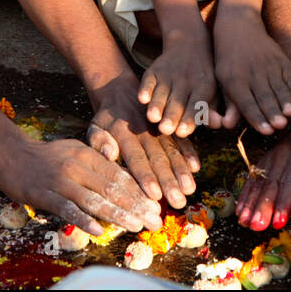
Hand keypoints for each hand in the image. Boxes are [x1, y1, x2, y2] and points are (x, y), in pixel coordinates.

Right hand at [0, 136, 163, 235]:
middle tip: (154, 220)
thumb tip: (125, 175)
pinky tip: (98, 230)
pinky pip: (67, 208)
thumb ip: (100, 159)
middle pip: (112, 188)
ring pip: (93, 199)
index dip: (139, 191)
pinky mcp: (44, 193)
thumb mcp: (77, 148)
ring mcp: (60, 180)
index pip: (119, 175)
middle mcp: (78, 166)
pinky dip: (83, 219)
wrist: (11, 152)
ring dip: (117, 214)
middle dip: (136, 205)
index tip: (155, 206)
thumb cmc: (48, 155)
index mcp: (88, 155)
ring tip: (136, 226)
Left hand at [88, 77, 199, 208]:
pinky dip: (189, 152)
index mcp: (124, 133)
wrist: (120, 90)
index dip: (145, 177)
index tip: (154, 195)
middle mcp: (145, 131)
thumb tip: (109, 155)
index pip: (136, 158)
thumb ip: (98, 140)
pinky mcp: (169, 125)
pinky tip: (196, 168)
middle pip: (158, 158)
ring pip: (172, 150)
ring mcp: (159, 127)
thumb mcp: (94, 126)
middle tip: (178, 201)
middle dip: (169, 181)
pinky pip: (181, 139)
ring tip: (189, 190)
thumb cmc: (105, 118)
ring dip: (182, 171)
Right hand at [137, 32, 216, 136]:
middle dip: (171, 115)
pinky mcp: (155, 70)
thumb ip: (214, 110)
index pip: (197, 104)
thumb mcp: (214, 91)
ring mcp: (169, 74)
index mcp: (204, 86)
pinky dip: (145, 88)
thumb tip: (219, 124)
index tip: (182, 132)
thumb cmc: (203, 78)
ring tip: (153, 118)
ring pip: (162, 91)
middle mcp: (186, 80)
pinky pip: (149, 79)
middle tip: (166, 129)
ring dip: (157, 104)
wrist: (190, 45)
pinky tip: (142, 99)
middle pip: (178, 100)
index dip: (189, 118)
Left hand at [213, 8, 290, 133]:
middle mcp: (252, 72)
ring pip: (278, 87)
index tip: (266, 131)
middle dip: (272, 111)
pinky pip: (290, 78)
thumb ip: (230, 104)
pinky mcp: (280, 59)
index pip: (246, 102)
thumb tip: (227, 126)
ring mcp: (268, 64)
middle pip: (264, 95)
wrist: (239, 26)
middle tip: (280, 126)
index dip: (257, 117)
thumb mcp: (222, 80)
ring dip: (286, 102)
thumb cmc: (228, 61)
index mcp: (234, 80)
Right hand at [236, 109, 290, 231]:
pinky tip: (240, 211)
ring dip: (251, 202)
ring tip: (245, 221)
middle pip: (271, 183)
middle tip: (256, 226)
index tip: (278, 221)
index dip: (284, 201)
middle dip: (263, 206)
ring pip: (260, 181)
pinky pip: (253, 178)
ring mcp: (272, 156)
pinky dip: (246, 194)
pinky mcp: (265, 159)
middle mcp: (283, 154)